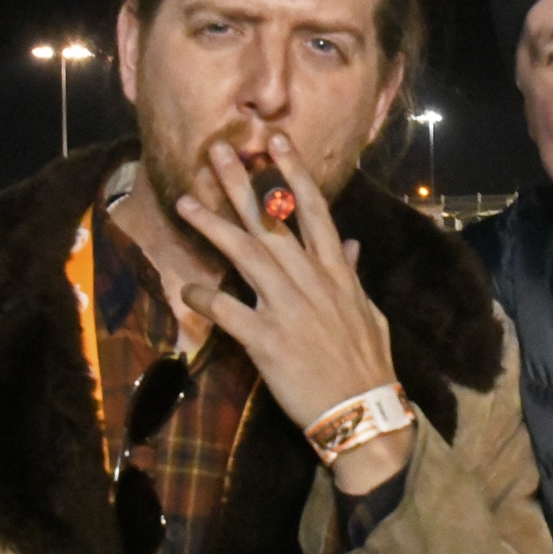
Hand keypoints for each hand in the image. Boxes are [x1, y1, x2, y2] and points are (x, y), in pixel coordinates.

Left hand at [177, 135, 410, 492]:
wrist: (362, 412)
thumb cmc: (367, 365)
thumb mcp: (368, 312)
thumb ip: (352, 275)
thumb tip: (350, 244)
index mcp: (335, 272)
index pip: (314, 210)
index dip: (294, 172)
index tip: (277, 140)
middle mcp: (311, 281)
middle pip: (271, 222)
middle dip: (243, 183)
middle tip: (217, 150)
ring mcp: (288, 308)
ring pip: (245, 254)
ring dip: (213, 225)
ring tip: (186, 200)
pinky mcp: (267, 340)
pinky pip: (228, 311)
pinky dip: (204, 298)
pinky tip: (184, 289)